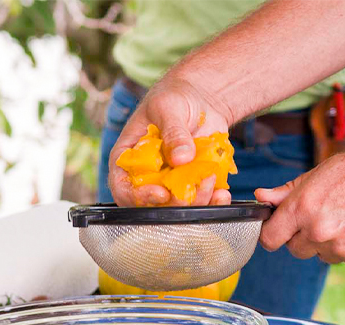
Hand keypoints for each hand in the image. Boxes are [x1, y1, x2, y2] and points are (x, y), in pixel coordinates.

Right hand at [108, 77, 232, 206]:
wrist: (201, 99)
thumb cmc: (173, 97)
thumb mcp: (168, 108)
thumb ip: (173, 132)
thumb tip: (181, 158)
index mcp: (128, 159)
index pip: (123, 188)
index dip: (139, 197)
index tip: (161, 193)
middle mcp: (146, 176)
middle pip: (151, 205)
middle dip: (174, 202)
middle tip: (193, 186)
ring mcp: (169, 182)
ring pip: (178, 207)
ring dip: (196, 200)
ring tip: (210, 178)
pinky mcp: (192, 184)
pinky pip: (200, 201)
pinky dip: (212, 201)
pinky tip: (221, 193)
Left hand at [256, 150, 344, 266]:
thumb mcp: (324, 172)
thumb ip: (289, 190)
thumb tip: (262, 196)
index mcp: (303, 209)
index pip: (269, 238)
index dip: (273, 233)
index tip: (279, 229)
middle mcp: (319, 234)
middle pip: (295, 249)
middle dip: (303, 236)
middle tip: (324, 216)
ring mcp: (342, 251)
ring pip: (323, 255)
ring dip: (330, 243)